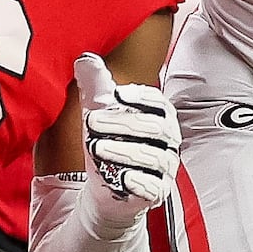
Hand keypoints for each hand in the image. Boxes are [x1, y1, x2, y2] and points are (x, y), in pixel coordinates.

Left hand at [77, 76, 179, 237]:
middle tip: (92, 121)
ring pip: (154, 158)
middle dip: (122, 123)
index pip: (158, 103)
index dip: (140, 97)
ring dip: (124, 152)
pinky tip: (122, 178)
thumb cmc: (109, 146)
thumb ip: (96, 88)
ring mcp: (164, 167)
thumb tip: (85, 60)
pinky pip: (154, 187)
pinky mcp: (157, 192)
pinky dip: (139, 182)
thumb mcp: (99, 116)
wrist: (107, 189)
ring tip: (98, 148)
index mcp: (159, 117)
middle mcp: (167, 141)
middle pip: (155, 128)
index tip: (116, 94)